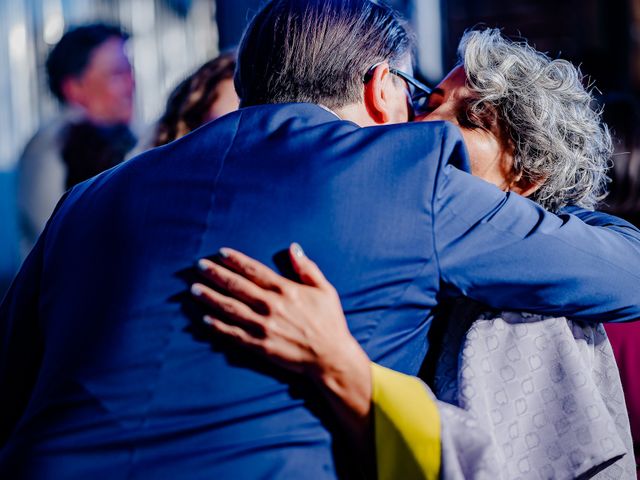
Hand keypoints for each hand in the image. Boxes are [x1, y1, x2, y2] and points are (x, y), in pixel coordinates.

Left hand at [191, 243, 371, 421]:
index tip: (220, 253)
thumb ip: (307, 268)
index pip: (255, 271)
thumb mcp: (324, 290)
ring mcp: (264, 327)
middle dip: (216, 275)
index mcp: (286, 290)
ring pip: (230, 309)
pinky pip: (233, 334)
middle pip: (237, 287)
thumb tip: (293, 248)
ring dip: (210, 298)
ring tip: (194, 289)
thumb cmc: (330, 322)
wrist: (330, 357)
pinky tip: (204, 320)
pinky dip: (218, 327)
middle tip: (199, 266)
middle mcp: (271, 306)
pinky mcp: (260, 345)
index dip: (236, 261)